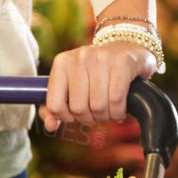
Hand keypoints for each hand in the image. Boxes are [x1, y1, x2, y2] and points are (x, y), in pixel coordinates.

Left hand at [41, 39, 156, 132]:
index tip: (76, 116)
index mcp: (61, 63)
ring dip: (104, 117)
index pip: (54, 105)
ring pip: (98, 106)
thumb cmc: (96, 74)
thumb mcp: (72, 85)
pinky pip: (116, 100)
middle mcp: (79, 57)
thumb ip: (57, 107)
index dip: (66, 118)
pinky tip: (119, 110)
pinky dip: (118, 112)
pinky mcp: (122, 62)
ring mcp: (101, 58)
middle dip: (88, 119)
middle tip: (95, 114)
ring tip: (107, 112)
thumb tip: (50, 126)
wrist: (128, 51)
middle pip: (78, 108)